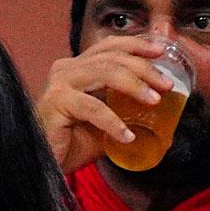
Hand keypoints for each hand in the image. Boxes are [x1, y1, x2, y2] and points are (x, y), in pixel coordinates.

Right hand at [36, 35, 171, 174]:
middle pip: (112, 58)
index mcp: (75, 68)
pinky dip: (113, 122)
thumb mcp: (105, 122)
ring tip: (153, 101)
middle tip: (166, 85)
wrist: (43, 165)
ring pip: (105, 73)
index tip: (161, 52)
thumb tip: (163, 115)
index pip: (108, 47)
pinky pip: (93, 107)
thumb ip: (125, 111)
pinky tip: (126, 136)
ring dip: (134, 85)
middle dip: (144, 68)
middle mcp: (65, 70)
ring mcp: (58, 85)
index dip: (136, 45)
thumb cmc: (71, 144)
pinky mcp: (55, 104)